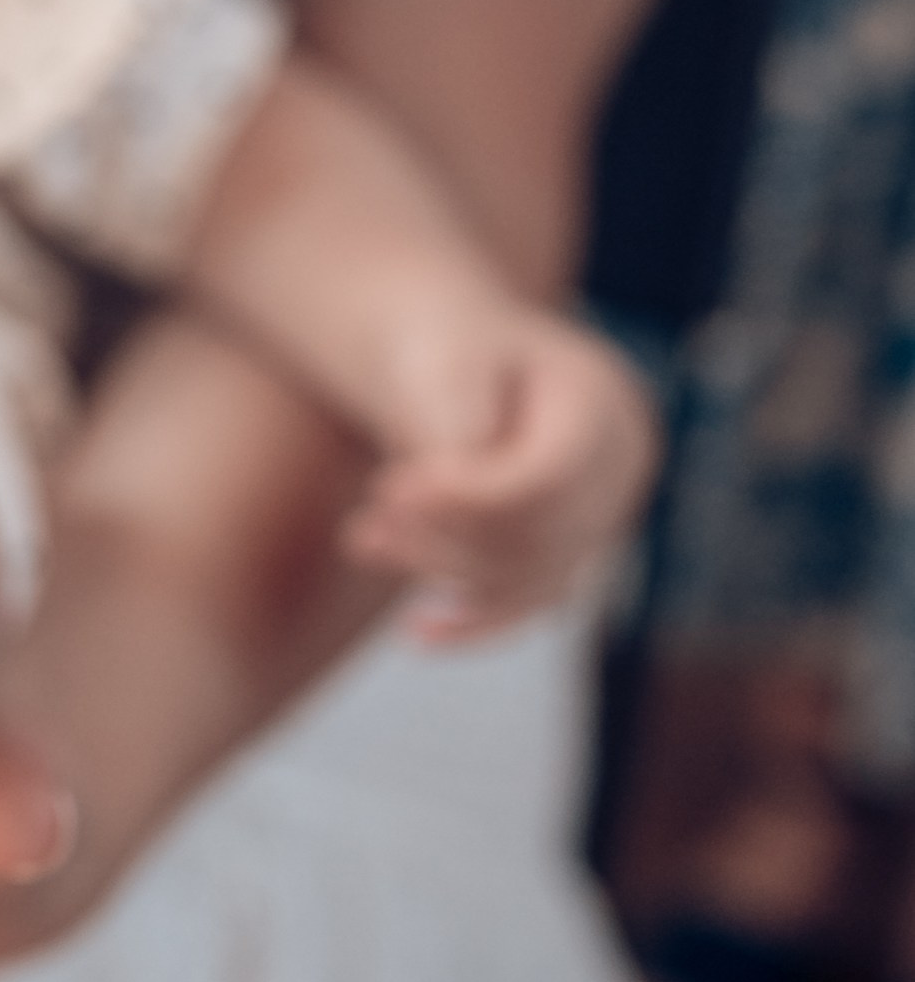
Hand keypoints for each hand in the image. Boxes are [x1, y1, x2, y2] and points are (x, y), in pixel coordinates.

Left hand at [340, 310, 658, 638]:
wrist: (449, 354)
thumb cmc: (440, 348)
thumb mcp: (442, 369)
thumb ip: (456, 436)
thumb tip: (453, 509)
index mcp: (602, 404)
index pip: (547, 478)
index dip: (468, 496)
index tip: (386, 489)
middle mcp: (618, 468)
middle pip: (540, 534)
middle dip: (444, 536)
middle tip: (364, 523)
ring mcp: (600, 516)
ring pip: (529, 576)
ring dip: (439, 568)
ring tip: (362, 539)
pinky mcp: (565, 553)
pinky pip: (529, 602)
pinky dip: (473, 620)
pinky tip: (417, 633)